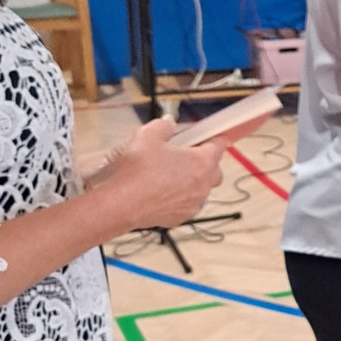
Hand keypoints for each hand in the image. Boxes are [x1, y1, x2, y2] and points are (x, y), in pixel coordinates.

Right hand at [98, 117, 225, 232]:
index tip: (210, 137)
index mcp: (202, 162)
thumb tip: (169, 123)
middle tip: (185, 156)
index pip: (219, 146)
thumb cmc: (137, 170)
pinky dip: (179, 198)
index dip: (214, 139)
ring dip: (191, 182)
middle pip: (214, 171)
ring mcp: (193, 204)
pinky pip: (186, 204)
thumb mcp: (148, 136)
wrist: (121, 203)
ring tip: (169, 175)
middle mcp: (202, 185)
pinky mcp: (180, 217)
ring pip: (200, 190)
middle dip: (205, 163)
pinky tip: (161, 192)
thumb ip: (163, 126)